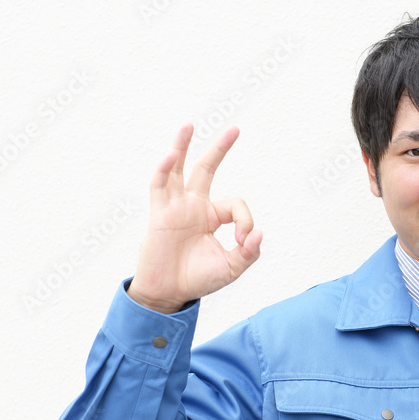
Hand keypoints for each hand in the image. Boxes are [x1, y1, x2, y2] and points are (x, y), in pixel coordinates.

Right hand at [126, 123, 262, 313]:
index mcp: (212, 217)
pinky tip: (172, 155)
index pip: (236, 204)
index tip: (245, 239)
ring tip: (189, 125)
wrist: (169, 294)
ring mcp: (175, 208)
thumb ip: (249, 252)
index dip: (246, 219)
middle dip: (220, 149)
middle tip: (235, 129)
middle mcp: (193, 206)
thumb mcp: (232, 268)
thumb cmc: (198, 280)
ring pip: (179, 170)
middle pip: (206, 169)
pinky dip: (165, 170)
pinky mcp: (159, 214)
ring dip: (182, 147)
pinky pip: (160, 186)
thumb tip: (259, 232)